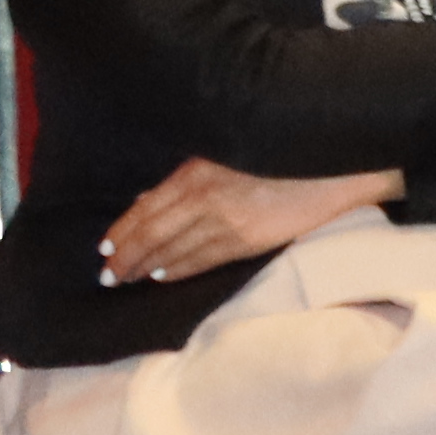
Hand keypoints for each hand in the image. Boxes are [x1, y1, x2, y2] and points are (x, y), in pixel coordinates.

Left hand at [98, 157, 397, 284]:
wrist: (331, 167)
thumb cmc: (277, 156)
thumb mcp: (223, 156)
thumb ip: (185, 178)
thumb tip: (145, 200)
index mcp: (196, 172)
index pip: (145, 210)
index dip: (121, 232)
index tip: (104, 249)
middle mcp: (204, 197)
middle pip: (152, 234)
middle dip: (127, 257)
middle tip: (109, 275)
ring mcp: (226, 221)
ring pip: (173, 251)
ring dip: (147, 267)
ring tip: (130, 278)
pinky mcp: (248, 240)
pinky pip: (202, 260)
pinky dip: (178, 270)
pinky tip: (163, 276)